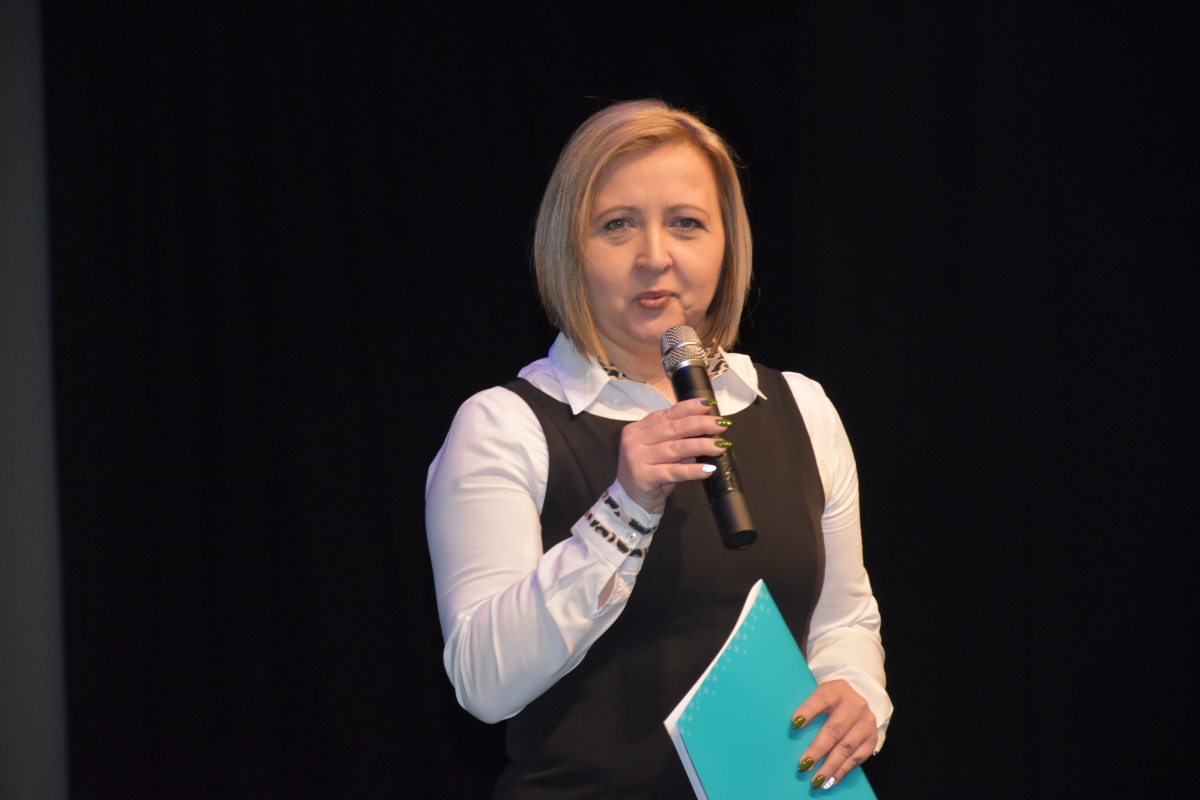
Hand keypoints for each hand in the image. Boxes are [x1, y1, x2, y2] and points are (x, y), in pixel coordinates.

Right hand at [616, 398, 730, 513]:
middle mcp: (635, 440)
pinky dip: (692, 470)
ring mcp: (637, 459)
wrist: (629, 503)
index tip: (709, 405)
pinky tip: (708, 469)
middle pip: (672, 428)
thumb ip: (677, 440)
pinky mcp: (643, 477)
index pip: (667, 414)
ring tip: (721, 446)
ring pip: (675, 448)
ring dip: (701, 446)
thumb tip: (708, 430)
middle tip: (721, 424)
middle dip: (700, 424)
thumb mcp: (660, 452)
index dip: (689, 408)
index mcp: (638, 429)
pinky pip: (673, 472)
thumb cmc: (649, 474)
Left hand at [791, 680, 877, 790]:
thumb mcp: (821, 696)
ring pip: (846, 747)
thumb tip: (791, 730)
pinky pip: (856, 758)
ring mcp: (865, 722)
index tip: (794, 724)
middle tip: (803, 765)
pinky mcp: (871, 738)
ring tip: (816, 780)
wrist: (858, 699)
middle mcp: (854, 705)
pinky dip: (842, 771)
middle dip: (817, 750)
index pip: (821, 699)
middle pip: (834, 729)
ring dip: (829, 766)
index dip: (808, 711)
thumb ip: (808, 708)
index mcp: (837, 690)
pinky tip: (830, 780)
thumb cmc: (831, 701)